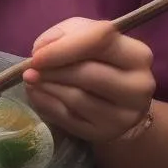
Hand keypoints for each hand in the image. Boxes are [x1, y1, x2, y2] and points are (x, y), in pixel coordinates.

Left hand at [22, 18, 154, 144]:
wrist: (118, 102)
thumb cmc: (100, 61)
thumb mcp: (86, 36)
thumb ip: (65, 33)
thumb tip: (41, 49)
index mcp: (137, 55)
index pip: (100, 42)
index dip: (64, 47)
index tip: (37, 53)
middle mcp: (138, 87)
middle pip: (89, 74)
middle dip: (53, 70)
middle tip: (29, 69)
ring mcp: (124, 115)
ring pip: (77, 98)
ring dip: (47, 87)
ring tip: (31, 79)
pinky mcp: (106, 134)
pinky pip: (69, 119)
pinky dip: (46, 104)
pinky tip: (37, 93)